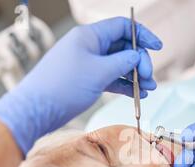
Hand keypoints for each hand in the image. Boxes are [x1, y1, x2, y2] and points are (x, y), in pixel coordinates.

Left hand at [0, 17, 161, 154]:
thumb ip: (123, 62)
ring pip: (117, 64)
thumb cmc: (63, 86)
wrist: (36, 109)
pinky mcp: (86, 79)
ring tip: (148, 89)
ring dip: (134, 76)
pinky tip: (136, 94)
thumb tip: (137, 57)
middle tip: (150, 79)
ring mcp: (87, 63)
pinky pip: (110, 77)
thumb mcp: (99, 72)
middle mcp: (89, 46)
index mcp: (89, 36)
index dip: (142, 35)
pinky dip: (123, 84)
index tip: (158, 47)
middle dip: (140, 62)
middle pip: (122, 47)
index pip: (122, 27)